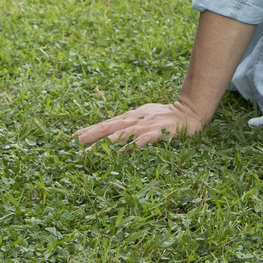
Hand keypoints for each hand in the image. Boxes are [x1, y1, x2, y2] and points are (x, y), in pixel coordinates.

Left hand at [76, 101, 205, 147]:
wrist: (189, 112)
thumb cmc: (163, 116)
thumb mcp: (142, 115)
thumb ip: (126, 123)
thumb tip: (107, 133)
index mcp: (130, 117)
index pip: (106, 123)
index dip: (89, 130)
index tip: (73, 138)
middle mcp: (135, 120)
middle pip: (110, 128)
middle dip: (93, 136)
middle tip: (77, 145)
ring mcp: (147, 125)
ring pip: (125, 134)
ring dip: (109, 142)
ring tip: (95, 150)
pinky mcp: (161, 132)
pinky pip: (148, 138)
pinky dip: (140, 142)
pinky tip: (132, 149)